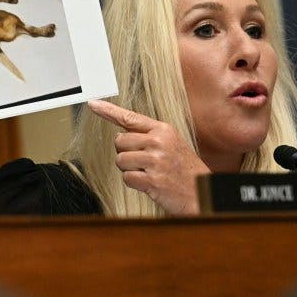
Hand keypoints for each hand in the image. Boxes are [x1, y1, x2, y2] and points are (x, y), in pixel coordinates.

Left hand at [87, 99, 208, 215]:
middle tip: (144, 162)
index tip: (93, 103)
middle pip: (119, 142)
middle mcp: (158, 142)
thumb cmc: (184, 169)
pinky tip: (151, 184)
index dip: (108, 110)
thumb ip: (148, 136)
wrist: (203, 192)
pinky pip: (127, 178)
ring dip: (130, 170)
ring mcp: (155, 161)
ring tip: (149, 173)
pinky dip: (135, 183)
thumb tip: (120, 134)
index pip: (129, 118)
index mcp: (163, 130)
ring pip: (120, 160)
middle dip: (125, 153)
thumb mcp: (171, 144)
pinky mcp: (152, 180)